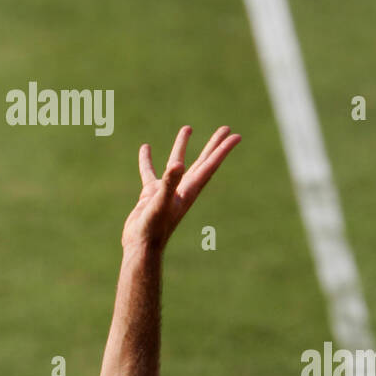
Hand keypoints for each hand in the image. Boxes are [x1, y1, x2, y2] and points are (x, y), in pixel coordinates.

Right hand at [121, 125, 241, 251]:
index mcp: (189, 190)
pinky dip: (148, 160)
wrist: (140, 247)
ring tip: (187, 128)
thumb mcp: (161, 203)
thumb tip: (177, 165)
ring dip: (182, 147)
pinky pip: (150, 172)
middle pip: (202, 161)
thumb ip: (169, 183)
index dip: (222, 150)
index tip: (235, 135)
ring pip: (178, 163)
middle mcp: (182, 188)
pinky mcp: (151, 194)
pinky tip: (145, 148)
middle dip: (213, 145)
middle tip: (225, 128)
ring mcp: (167, 190)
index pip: (210, 165)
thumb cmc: (153, 229)